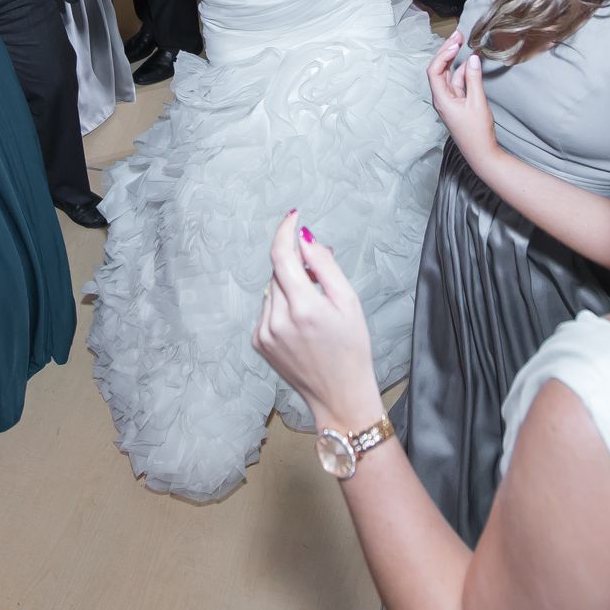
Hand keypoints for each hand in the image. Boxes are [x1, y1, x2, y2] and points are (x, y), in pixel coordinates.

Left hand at [251, 209, 385, 431]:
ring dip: (290, 288)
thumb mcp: (349, 302)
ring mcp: (264, 333)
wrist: (339, 394)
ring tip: (316, 310)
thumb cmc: (352, 349)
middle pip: (279, 272)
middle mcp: (277, 320)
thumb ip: (325, 266)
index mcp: (303, 307)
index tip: (294, 215)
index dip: (286, 231)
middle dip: (298, 266)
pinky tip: (302, 326)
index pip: (282, 256)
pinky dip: (282, 307)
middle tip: (324, 277)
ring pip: (272, 290)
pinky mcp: (258, 342)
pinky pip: (267, 309)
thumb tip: (305, 238)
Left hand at [425, 32, 499, 154]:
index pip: (435, 70)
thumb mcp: (477, 102)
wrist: (481, 153)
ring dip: (456, 60)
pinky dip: (464, 71)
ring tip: (464, 43)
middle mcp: (442, 98)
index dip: (443, 53)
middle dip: (447, 51)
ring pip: (449, 75)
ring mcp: (449, 101)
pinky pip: (458, 83)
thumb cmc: (477, 132)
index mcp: (441, 99)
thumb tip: (472, 59)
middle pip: (439, 69)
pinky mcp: (457, 103)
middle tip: (458, 35)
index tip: (456, 42)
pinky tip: (472, 63)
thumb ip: (474, 79)